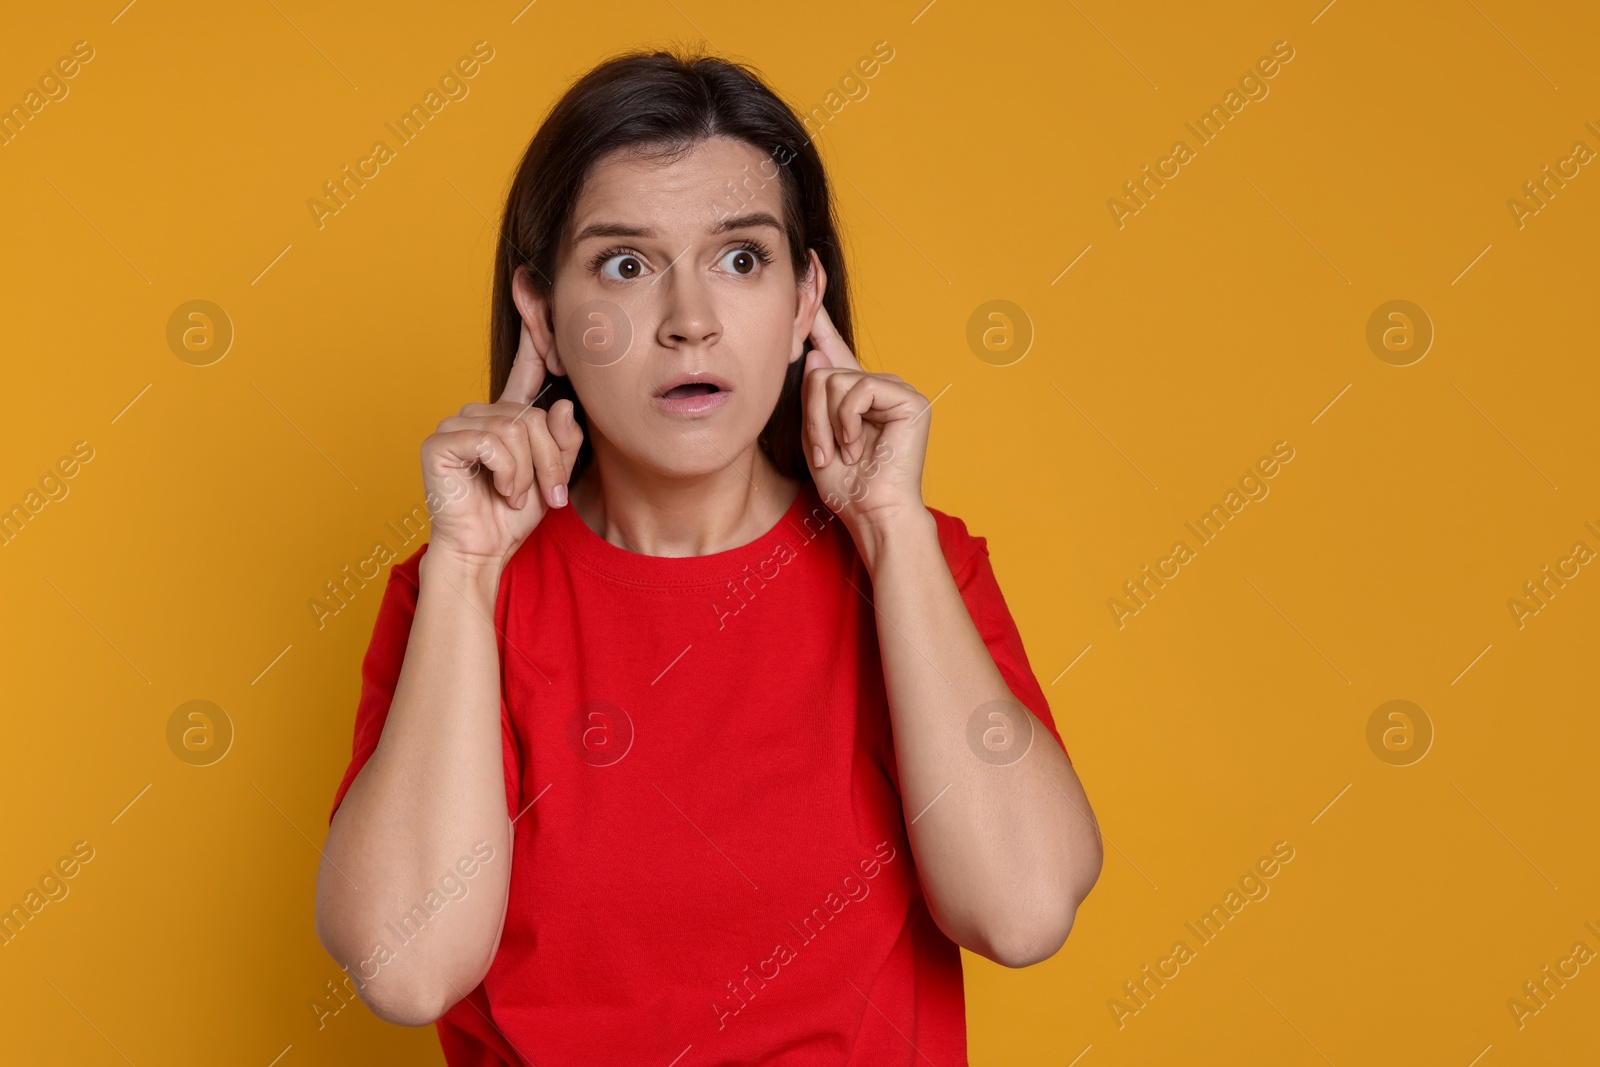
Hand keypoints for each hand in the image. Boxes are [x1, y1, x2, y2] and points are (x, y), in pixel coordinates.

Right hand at [421, 321, 583, 572]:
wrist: (482, 552)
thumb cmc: (513, 516)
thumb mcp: (554, 475)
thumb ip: (564, 440)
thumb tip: (563, 404)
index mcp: (508, 415)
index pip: (526, 364)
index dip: (532, 325)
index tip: (528, 283)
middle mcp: (481, 412)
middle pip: (535, 415)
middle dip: (551, 459)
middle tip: (549, 494)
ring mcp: (457, 424)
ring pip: (519, 429)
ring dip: (530, 473)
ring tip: (518, 496)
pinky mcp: (441, 442)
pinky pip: (496, 443)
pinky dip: (509, 474)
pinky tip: (500, 491)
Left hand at [801, 302, 929, 535]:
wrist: (872, 513)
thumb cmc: (846, 486)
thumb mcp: (815, 436)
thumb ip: (813, 396)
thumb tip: (815, 354)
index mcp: (854, 394)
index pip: (831, 346)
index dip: (819, 314)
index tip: (810, 268)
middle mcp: (877, 386)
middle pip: (821, 372)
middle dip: (813, 416)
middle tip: (827, 452)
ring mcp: (895, 390)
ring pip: (835, 381)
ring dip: (828, 424)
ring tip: (845, 452)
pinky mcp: (909, 398)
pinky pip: (858, 390)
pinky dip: (848, 422)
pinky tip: (859, 446)